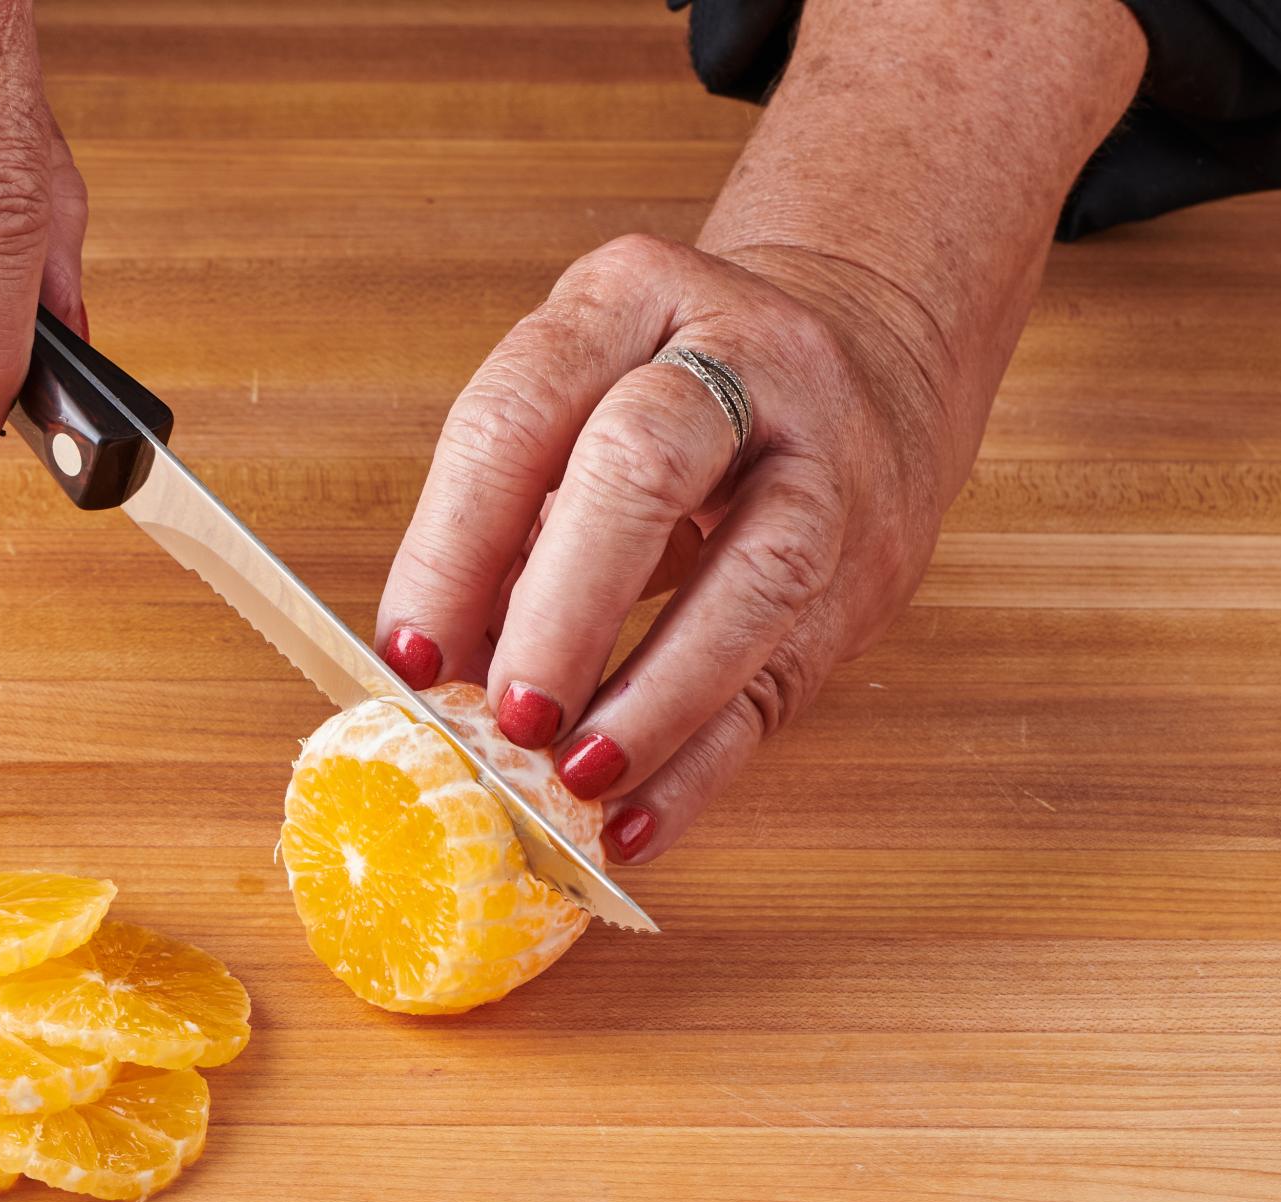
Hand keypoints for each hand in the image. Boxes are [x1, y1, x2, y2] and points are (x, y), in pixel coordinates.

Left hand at [375, 234, 956, 864]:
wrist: (867, 350)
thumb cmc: (672, 395)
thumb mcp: (580, 399)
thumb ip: (507, 520)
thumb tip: (430, 673)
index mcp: (630, 298)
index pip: (520, 414)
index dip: (455, 542)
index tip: (408, 656)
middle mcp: (743, 358)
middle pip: (643, 467)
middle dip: (563, 607)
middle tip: (505, 717)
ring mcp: (826, 458)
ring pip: (756, 576)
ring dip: (652, 698)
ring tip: (573, 783)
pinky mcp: (873, 564)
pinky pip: (785, 677)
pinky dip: (703, 765)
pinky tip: (637, 825)